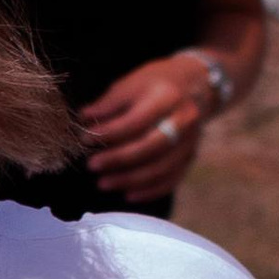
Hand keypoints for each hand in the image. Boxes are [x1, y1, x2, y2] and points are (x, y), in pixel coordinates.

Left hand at [75, 55, 214, 204]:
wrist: (195, 85)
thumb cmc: (155, 83)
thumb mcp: (131, 83)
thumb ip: (108, 104)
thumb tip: (84, 120)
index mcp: (167, 97)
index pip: (136, 121)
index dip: (109, 133)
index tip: (86, 139)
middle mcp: (184, 120)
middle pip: (151, 147)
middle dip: (118, 159)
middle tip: (92, 166)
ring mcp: (191, 141)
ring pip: (161, 168)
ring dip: (130, 180)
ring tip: (103, 183)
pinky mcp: (191, 156)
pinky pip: (172, 179)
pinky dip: (150, 190)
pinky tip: (128, 195)